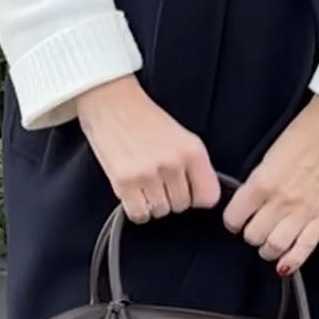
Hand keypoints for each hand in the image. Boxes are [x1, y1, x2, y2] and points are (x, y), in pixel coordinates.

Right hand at [77, 75, 220, 222]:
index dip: (197, 197)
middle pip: (182, 206)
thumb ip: (196, 167)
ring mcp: (147, 174)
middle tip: (159, 179)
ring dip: (153, 203)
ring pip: (161, 211)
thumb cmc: (145, 120)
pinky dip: (138, 210)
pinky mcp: (124, 183)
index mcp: (192, 151)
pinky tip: (134, 193)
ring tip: (144, 182)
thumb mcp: (181, 137)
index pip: (208, 197)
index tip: (187, 189)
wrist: (111, 103)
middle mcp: (172, 163)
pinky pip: (139, 215)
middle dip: (171, 197)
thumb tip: (204, 199)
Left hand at [223, 96, 318, 274]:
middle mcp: (280, 201)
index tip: (237, 220)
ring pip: (274, 247)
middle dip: (250, 234)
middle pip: (252, 236)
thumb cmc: (307, 131)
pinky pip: (304, 249)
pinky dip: (291, 261)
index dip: (233, 221)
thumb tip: (249, 202)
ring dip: (267, 249)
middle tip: (255, 228)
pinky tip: (284, 263)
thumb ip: (259, 182)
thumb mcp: (271, 154)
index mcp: (262, 182)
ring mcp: (304, 211)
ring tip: (269, 244)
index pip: (234, 218)